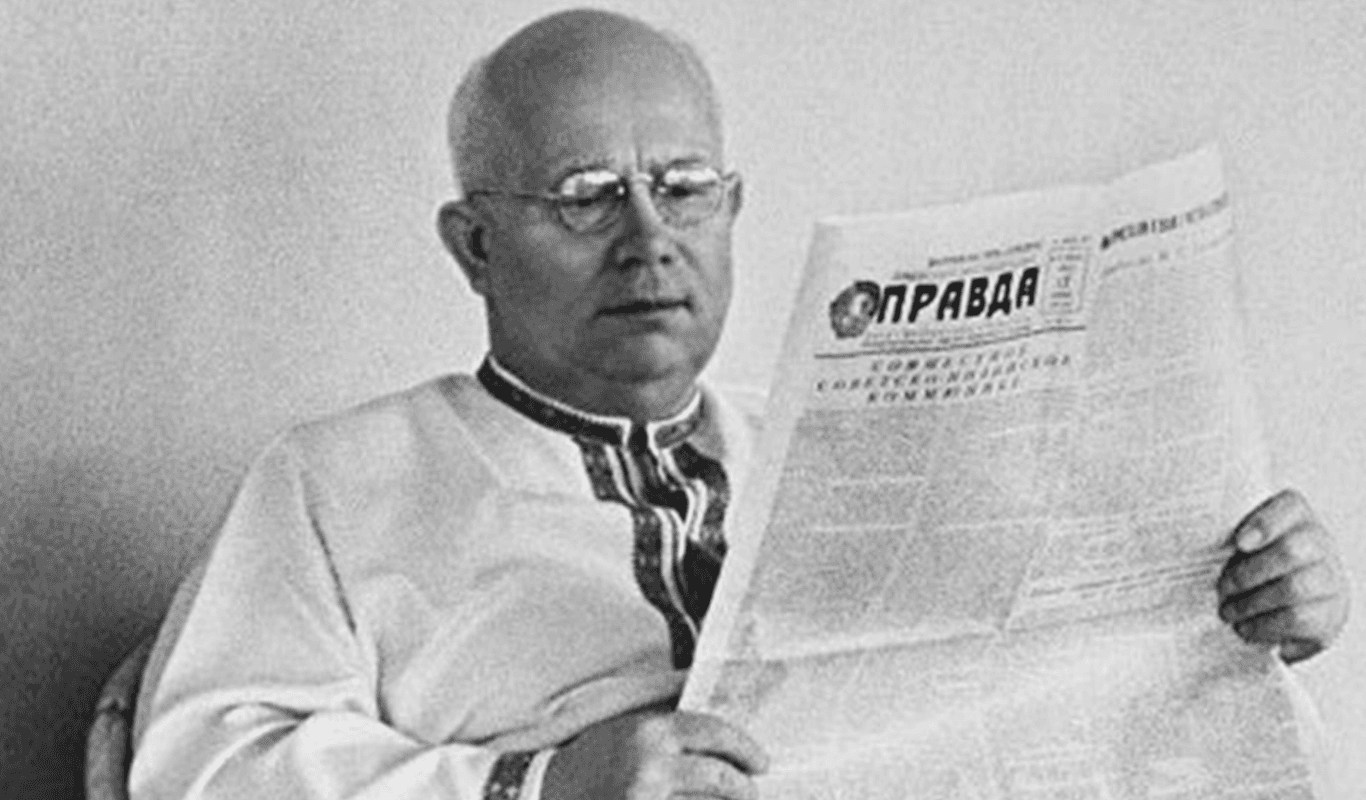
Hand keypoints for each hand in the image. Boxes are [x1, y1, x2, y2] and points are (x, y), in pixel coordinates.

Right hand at [540, 708, 768, 799]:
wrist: (548, 790)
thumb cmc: (594, 754)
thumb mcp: (630, 720)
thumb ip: (670, 705)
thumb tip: (707, 683)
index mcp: (651, 732)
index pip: (715, 732)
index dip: (745, 748)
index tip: (761, 762)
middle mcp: (651, 767)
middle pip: (722, 780)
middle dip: (744, 789)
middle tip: (750, 791)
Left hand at [1217, 489, 1349, 662]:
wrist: (1294, 606)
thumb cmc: (1254, 567)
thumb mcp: (1241, 546)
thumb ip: (1223, 537)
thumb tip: (1185, 541)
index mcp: (1294, 516)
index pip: (1289, 506)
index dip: (1265, 524)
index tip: (1239, 543)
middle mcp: (1318, 542)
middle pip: (1291, 551)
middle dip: (1247, 573)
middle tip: (1221, 589)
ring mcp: (1329, 577)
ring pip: (1293, 588)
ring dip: (1251, 603)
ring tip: (1226, 612)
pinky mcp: (1330, 613)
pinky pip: (1298, 619)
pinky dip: (1264, 626)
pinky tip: (1245, 628)